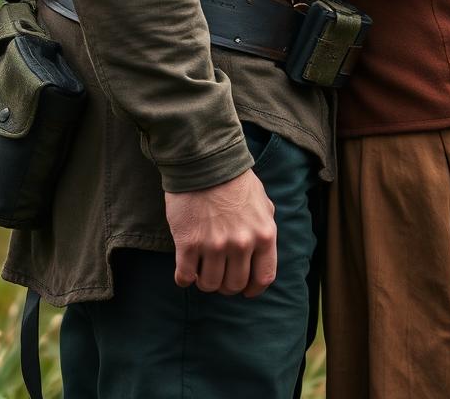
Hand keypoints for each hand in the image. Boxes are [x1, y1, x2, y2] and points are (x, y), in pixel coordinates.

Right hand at [165, 167, 277, 296]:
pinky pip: (185, 277)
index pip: (264, 278)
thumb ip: (264, 226)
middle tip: (219, 274)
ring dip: (205, 281)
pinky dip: (185, 278)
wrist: (204, 160)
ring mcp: (215, 245)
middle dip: (226, 285)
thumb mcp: (261, 201)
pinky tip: (185, 268)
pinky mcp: (189, 243)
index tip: (245, 289)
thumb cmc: (234, 179)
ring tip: (202, 268)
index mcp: (264, 234)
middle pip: (234, 285)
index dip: (253, 289)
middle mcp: (242, 244)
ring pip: (210, 285)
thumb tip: (264, 249)